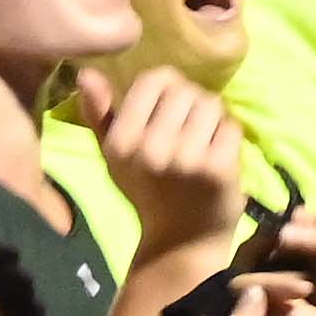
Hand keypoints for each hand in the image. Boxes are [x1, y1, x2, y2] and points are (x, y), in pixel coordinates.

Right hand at [73, 64, 249, 258]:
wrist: (182, 242)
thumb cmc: (146, 192)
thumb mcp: (113, 156)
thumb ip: (99, 114)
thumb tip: (86, 73)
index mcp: (121, 142)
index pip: (154, 79)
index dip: (167, 88)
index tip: (168, 111)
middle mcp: (150, 148)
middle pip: (186, 90)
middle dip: (191, 104)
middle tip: (189, 131)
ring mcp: (186, 159)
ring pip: (211, 105)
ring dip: (212, 120)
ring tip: (203, 142)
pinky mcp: (218, 169)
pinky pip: (230, 128)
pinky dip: (228, 138)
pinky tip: (218, 157)